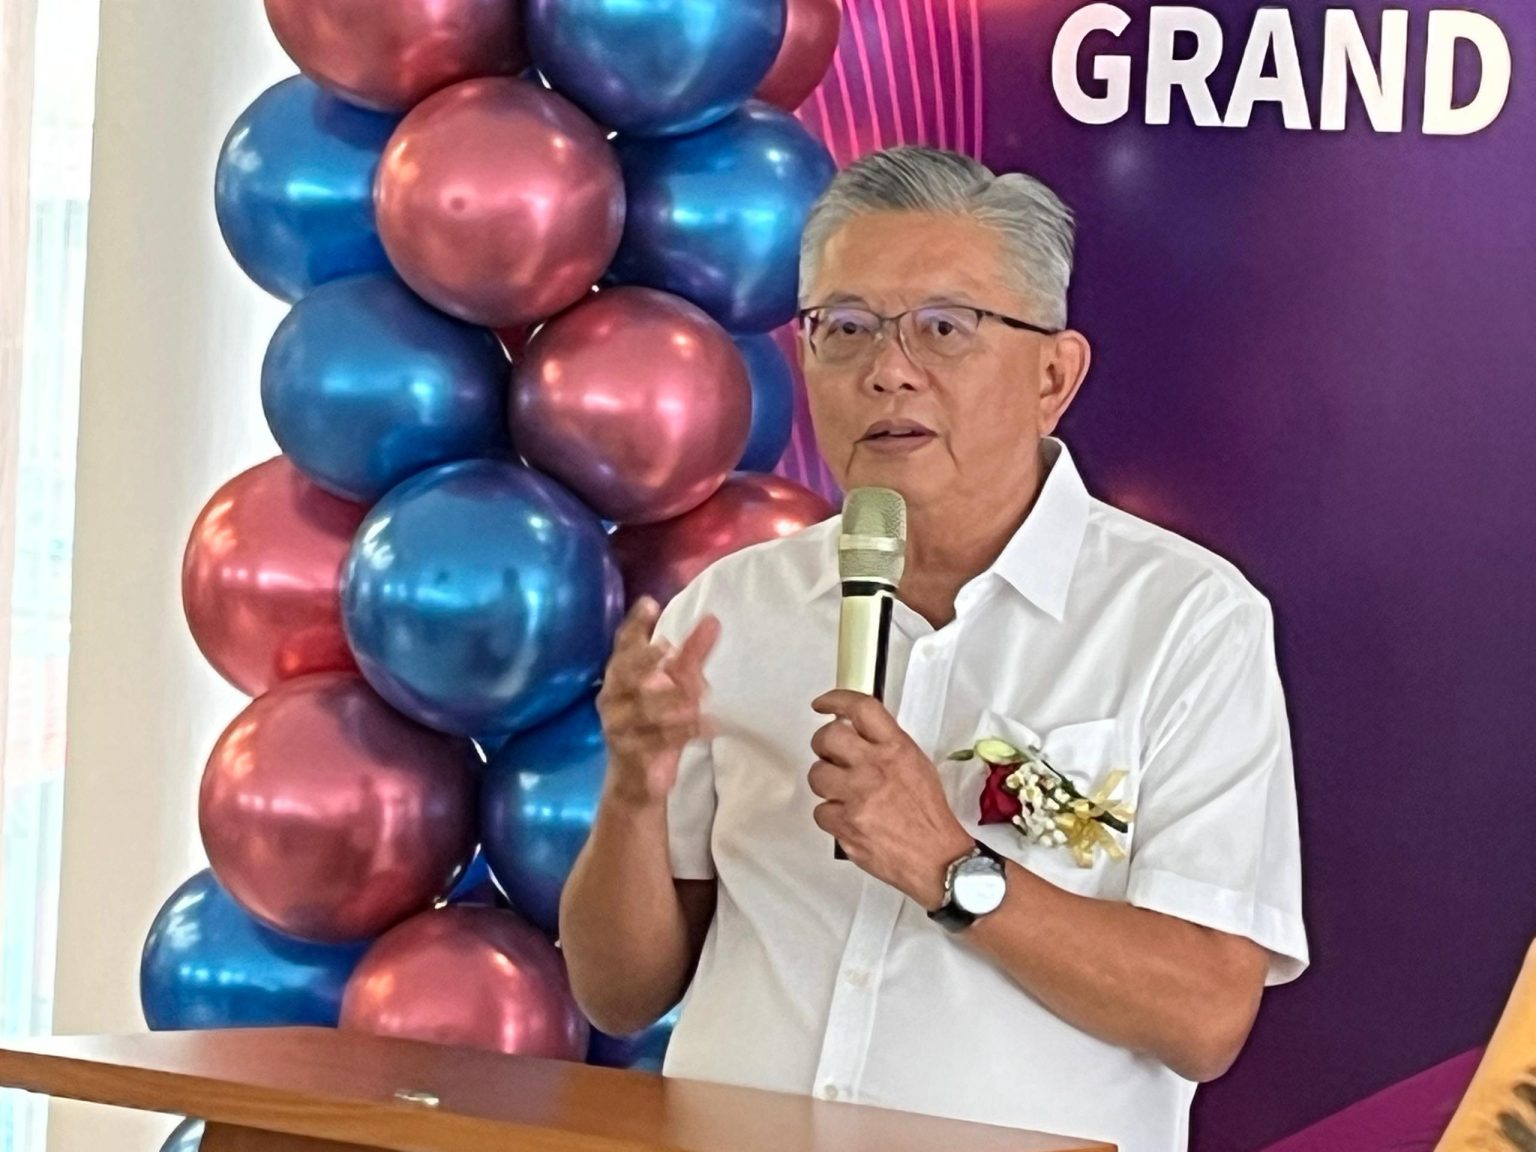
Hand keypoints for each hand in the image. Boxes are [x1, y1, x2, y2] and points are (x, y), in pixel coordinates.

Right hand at [596, 597, 719, 810]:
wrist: (638, 782)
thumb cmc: (656, 724)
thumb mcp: (677, 686)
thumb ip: (691, 655)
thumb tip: (713, 620)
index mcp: (622, 674)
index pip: (623, 644)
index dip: (635, 625)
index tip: (649, 603)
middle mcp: (613, 695)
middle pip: (623, 671)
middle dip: (643, 660)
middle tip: (667, 650)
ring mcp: (618, 723)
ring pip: (642, 707)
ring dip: (671, 701)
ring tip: (698, 698)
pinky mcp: (629, 751)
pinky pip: (655, 739)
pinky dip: (682, 731)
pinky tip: (707, 726)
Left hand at [808, 690, 974, 908]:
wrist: (937, 859)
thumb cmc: (929, 814)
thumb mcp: (917, 766)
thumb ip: (887, 747)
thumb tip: (855, 734)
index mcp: (896, 749)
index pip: (861, 708)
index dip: (836, 700)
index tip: (822, 704)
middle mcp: (875, 767)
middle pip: (827, 737)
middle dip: (822, 745)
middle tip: (830, 755)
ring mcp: (858, 796)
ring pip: (817, 775)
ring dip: (826, 783)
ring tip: (843, 793)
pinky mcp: (846, 825)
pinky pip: (820, 811)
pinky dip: (831, 816)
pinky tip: (849, 820)